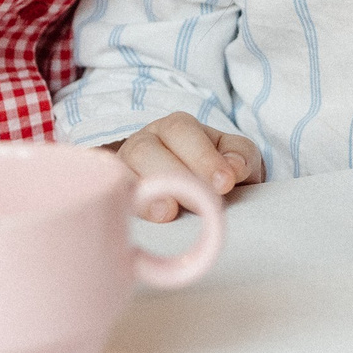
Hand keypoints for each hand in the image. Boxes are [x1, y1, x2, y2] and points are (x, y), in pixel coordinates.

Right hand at [113, 112, 265, 220]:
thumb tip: (234, 168)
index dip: (202, 156)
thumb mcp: (236, 158)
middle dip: (174, 175)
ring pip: (122, 173)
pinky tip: (142, 225)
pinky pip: (112, 200)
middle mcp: (145, 142)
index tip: (225, 183)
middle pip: (145, 150)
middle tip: (199, 202)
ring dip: (146, 195)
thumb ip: (240, 156)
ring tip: (168, 214)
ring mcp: (124, 170)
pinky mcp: (115, 197)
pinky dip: (125, 210)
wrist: (200, 195)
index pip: (181, 131)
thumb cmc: (216, 171)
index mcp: (176, 128)